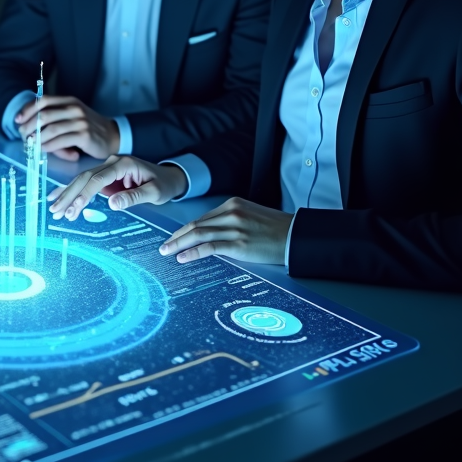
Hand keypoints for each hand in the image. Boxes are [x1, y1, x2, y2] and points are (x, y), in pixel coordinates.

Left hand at [15, 95, 119, 159]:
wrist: (111, 136)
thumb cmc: (87, 127)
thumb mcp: (71, 116)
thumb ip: (54, 117)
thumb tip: (27, 125)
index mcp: (68, 101)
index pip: (43, 100)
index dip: (27, 109)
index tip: (17, 120)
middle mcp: (74, 108)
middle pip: (44, 115)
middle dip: (29, 127)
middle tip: (23, 137)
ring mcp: (80, 121)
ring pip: (51, 129)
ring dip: (37, 139)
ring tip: (31, 145)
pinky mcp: (84, 136)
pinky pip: (60, 141)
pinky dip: (48, 147)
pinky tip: (43, 150)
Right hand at [48, 155, 188, 220]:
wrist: (169, 176)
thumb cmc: (163, 184)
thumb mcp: (155, 192)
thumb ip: (133, 197)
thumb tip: (112, 204)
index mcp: (123, 164)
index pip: (98, 179)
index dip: (84, 195)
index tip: (73, 209)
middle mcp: (111, 162)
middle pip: (84, 177)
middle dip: (69, 195)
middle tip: (57, 211)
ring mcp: (106, 167)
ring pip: (81, 179)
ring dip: (67, 194)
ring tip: (54, 209)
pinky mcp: (104, 175)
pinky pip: (84, 181)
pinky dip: (71, 190)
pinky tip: (57, 196)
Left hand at [159, 197, 292, 264]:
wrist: (296, 236)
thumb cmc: (276, 229)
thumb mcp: (250, 216)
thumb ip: (230, 221)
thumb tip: (211, 234)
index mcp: (233, 204)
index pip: (202, 218)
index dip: (185, 229)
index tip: (175, 237)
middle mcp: (231, 213)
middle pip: (195, 224)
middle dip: (176, 236)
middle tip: (164, 245)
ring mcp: (234, 228)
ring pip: (198, 234)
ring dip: (179, 244)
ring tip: (167, 251)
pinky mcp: (238, 244)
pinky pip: (209, 248)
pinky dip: (192, 252)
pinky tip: (182, 257)